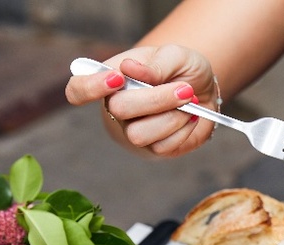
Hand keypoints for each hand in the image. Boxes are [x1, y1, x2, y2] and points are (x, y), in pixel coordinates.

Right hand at [64, 45, 218, 156]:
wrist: (205, 91)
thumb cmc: (182, 69)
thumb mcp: (175, 56)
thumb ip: (155, 64)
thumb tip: (129, 68)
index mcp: (110, 79)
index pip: (78, 90)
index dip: (89, 88)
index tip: (117, 78)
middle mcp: (115, 108)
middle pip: (118, 110)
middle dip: (156, 99)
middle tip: (185, 89)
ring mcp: (132, 132)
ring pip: (139, 135)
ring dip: (172, 118)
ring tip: (190, 102)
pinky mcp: (153, 150)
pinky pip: (162, 147)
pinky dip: (183, 130)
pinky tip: (190, 117)